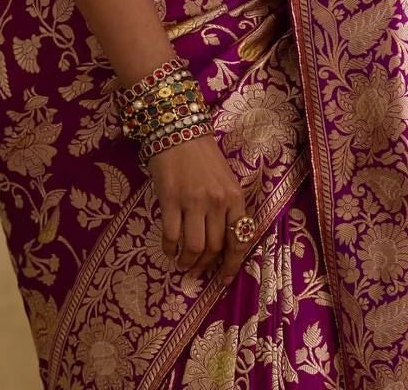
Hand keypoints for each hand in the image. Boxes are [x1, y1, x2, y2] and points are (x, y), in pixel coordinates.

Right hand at [146, 134, 252, 284]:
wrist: (178, 129)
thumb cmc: (202, 154)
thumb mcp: (224, 179)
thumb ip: (226, 207)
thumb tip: (221, 241)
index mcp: (235, 197)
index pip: (239, 240)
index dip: (231, 265)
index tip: (223, 279)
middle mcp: (217, 202)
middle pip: (214, 248)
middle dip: (205, 266)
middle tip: (196, 272)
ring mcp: (193, 201)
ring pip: (194, 247)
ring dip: (187, 262)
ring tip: (182, 264)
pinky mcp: (170, 199)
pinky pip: (171, 235)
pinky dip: (169, 248)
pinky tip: (168, 250)